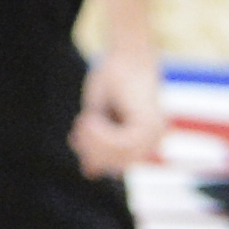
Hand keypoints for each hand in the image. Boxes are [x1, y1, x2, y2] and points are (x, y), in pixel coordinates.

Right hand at [75, 42, 167, 176]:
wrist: (127, 55)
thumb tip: (89, 173)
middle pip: (116, 166)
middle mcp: (153, 141)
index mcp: (144, 141)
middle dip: (91, 151)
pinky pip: (119, 144)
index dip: (92, 157)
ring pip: (117, 157)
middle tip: (75, 132)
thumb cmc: (112, 80)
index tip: (74, 139)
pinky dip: (99, 134)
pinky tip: (89, 118)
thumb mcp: (99, 115)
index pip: (115, 166)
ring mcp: (153, 134)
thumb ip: (96, 142)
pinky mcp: (147, 125)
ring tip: (83, 121)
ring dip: (93, 142)